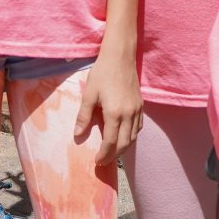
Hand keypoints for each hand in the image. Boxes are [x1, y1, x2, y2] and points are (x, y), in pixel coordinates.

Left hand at [75, 46, 142, 162]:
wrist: (120, 57)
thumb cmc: (102, 73)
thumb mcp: (89, 94)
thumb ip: (84, 116)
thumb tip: (77, 135)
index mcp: (115, 113)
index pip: (111, 142)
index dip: (104, 154)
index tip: (97, 162)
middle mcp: (129, 114)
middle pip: (125, 144)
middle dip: (114, 155)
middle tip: (103, 161)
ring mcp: (137, 110)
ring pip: (134, 137)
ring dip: (124, 148)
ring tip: (112, 153)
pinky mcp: (141, 105)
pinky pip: (138, 127)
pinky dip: (131, 136)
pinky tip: (124, 137)